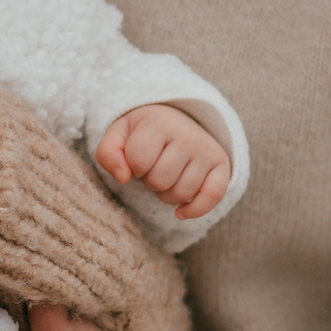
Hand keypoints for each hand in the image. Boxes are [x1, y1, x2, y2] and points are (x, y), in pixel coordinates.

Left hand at [95, 104, 230, 220]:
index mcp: (159, 123)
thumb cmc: (142, 132)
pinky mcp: (222, 163)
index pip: (138, 162)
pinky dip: (195, 210)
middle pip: (159, 181)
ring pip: (182, 193)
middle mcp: (187, 134)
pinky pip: (213, 195)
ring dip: (166, 194)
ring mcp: (206, 150)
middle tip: (152, 168)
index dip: (132, 167)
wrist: (175, 118)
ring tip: (165, 177)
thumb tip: (123, 178)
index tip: (136, 158)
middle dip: (149, 181)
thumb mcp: (118, 135)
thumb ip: (108, 154)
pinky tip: (181, 212)